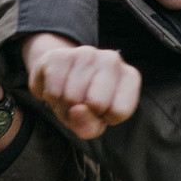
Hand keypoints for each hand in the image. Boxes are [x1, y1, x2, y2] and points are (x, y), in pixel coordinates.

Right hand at [22, 31, 141, 138]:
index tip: (100, 111)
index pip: (119, 111)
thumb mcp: (93, 122)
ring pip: (72, 97)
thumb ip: (90, 127)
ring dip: (64, 105)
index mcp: (129, 77)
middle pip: (97, 103)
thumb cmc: (83, 102)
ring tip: (68, 97)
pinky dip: (51, 97)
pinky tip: (57, 88)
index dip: (103, 119)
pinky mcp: (61, 54)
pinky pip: (54, 90)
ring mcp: (87, 53)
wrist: (59, 74)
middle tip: (80, 105)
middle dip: (82, 112)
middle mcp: (112, 60)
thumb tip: (78, 110)